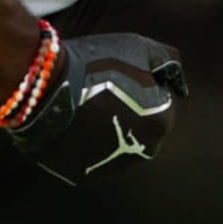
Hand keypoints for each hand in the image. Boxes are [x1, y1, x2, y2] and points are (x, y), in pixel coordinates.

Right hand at [8, 32, 187, 185]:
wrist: (46, 90)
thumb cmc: (97, 65)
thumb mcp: (141, 48)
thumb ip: (168, 62)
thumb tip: (176, 79)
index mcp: (161, 122)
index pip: (163, 100)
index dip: (145, 84)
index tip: (125, 75)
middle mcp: (142, 152)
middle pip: (143, 125)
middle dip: (132, 110)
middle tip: (107, 90)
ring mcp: (111, 167)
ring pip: (119, 143)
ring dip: (111, 128)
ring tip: (89, 105)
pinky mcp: (82, 176)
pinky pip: (93, 157)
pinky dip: (88, 143)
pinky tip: (76, 123)